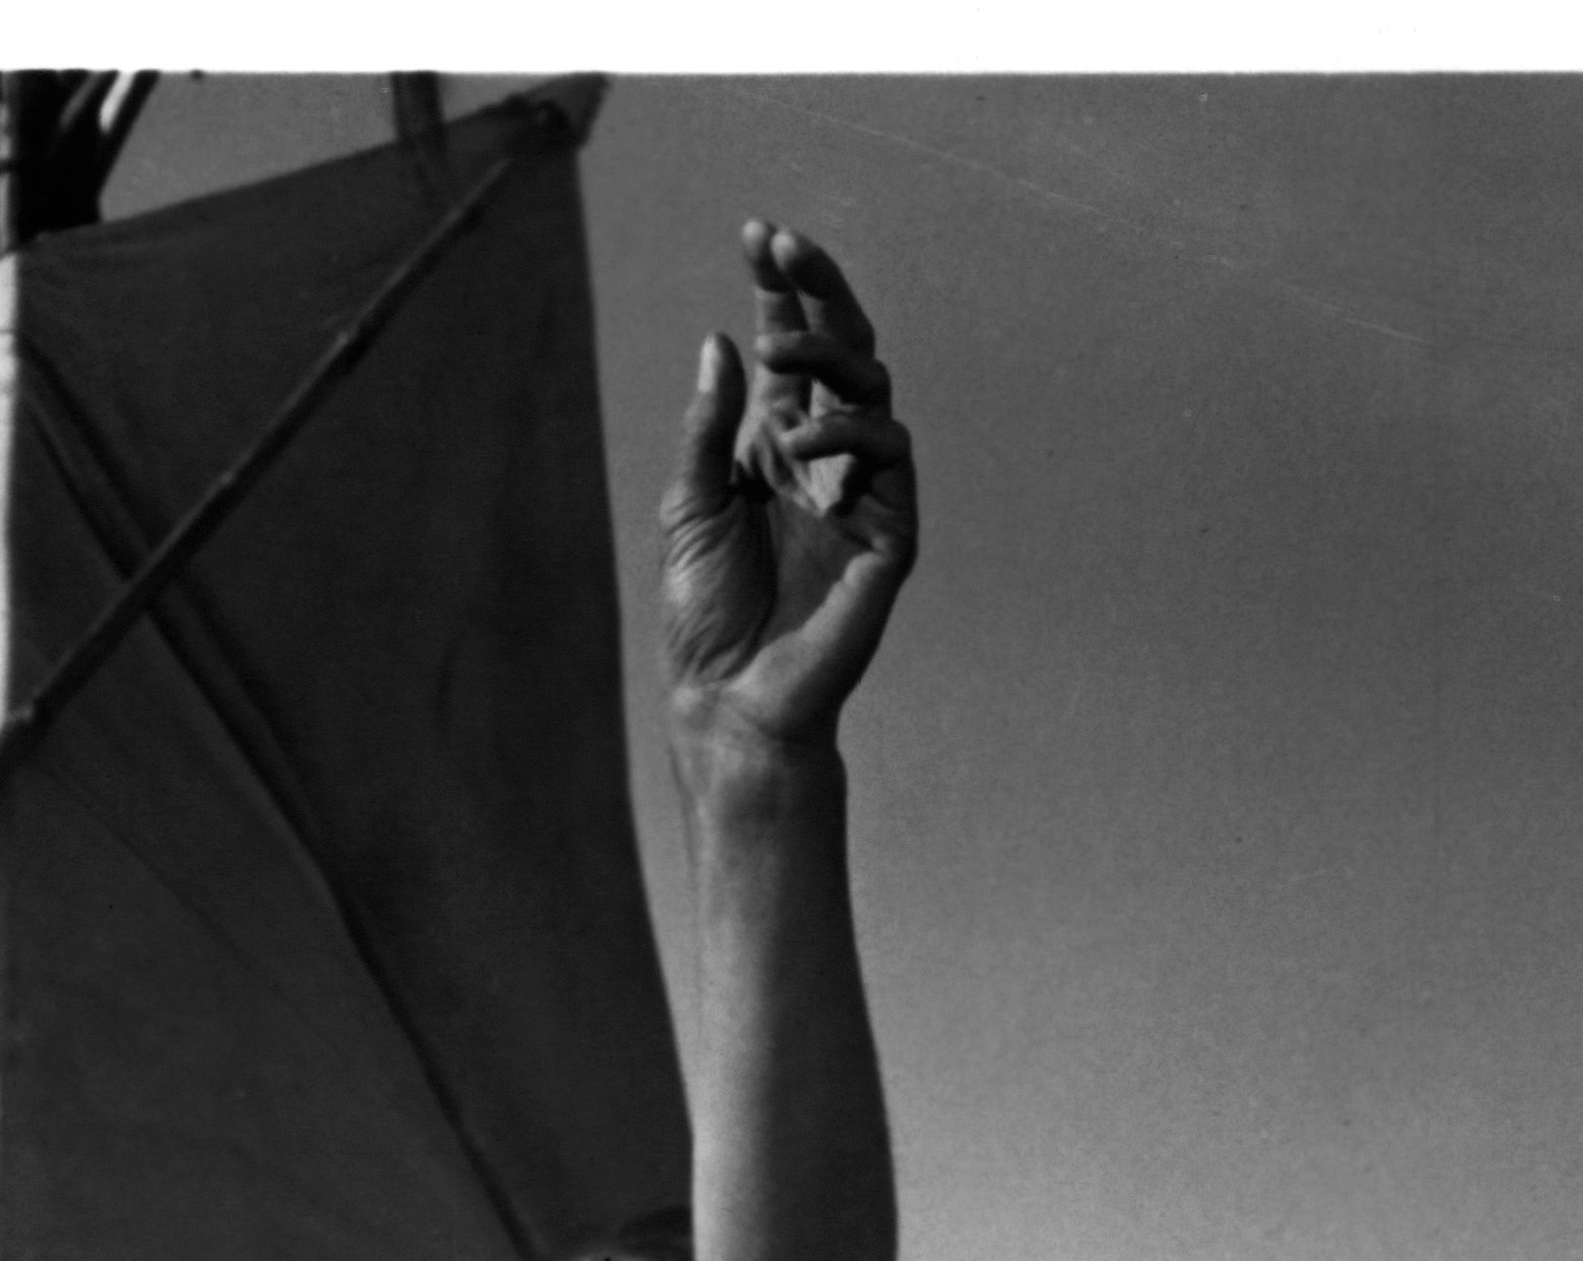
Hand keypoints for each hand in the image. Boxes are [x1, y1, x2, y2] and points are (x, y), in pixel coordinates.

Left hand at [660, 218, 916, 760]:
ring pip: (873, 388)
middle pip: (843, 349)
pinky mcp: (891, 534)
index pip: (789, 351)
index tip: (758, 235)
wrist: (734, 702)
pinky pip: (890, 456)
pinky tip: (800, 445)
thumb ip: (710, 428)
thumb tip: (725, 341)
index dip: (781, 292)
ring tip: (783, 360)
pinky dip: (850, 434)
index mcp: (774, 448)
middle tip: (785, 246)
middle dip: (818, 290)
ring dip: (830, 355)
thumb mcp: (690, 505)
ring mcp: (862, 494)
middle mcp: (824, 460)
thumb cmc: (706, 616)